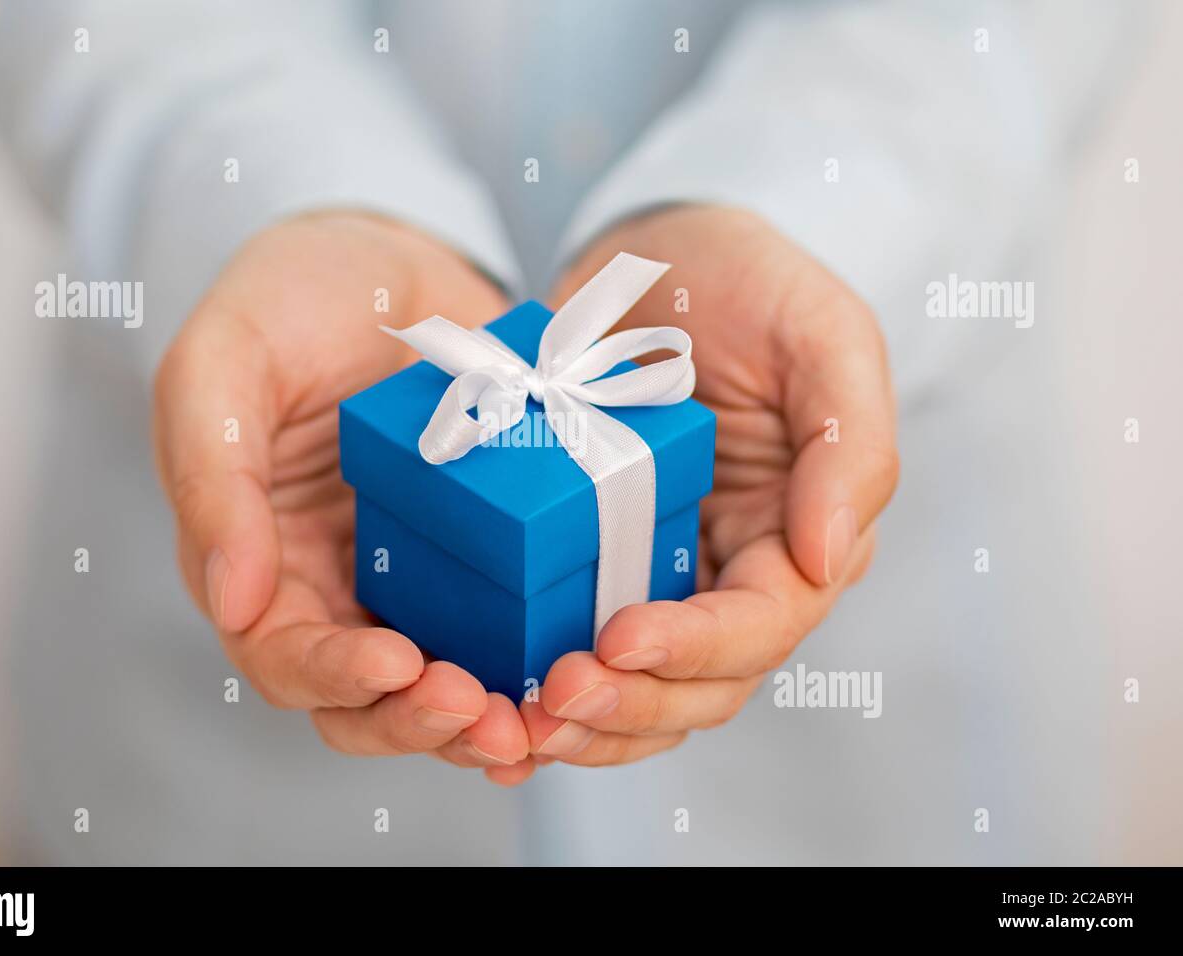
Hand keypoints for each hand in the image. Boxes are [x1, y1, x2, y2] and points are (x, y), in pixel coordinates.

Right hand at [152, 212, 533, 781]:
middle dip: (422, 720)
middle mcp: (333, 586)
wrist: (385, 254)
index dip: (336, 675)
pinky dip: (532, 662)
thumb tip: (230, 603)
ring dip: (485, 717)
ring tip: (541, 719)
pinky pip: (503, 627)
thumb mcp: (224, 365)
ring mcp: (409, 575)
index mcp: (257, 558)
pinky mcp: (479, 555)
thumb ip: (213, 476)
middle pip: (366, 699)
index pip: (283, 654)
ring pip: (441, 684)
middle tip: (489, 718)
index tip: (398, 663)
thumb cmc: (285, 298)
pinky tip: (579, 669)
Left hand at [518, 205, 897, 773]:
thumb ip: (849, 445)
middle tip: (553, 696)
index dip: (697, 647)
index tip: (618, 637)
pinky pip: (574, 645)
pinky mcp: (591, 563)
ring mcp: (661, 575)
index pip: (764, 623)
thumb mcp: (823, 335)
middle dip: (632, 704)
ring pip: (640, 690)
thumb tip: (826, 558)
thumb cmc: (751, 282)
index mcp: (799, 534)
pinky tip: (494, 702)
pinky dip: (540, 685)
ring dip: (586, 721)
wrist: (655, 253)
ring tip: (518, 722)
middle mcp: (733, 574)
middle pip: (701, 684)